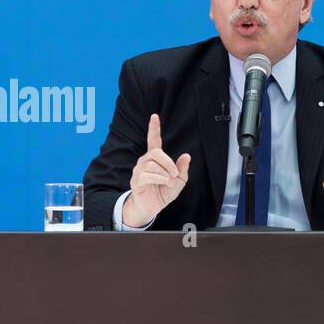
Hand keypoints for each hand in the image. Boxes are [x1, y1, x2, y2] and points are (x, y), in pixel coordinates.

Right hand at [123, 113, 190, 227]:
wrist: (153, 207)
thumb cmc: (164, 192)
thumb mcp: (179, 181)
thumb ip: (182, 169)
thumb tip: (187, 156)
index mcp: (155, 159)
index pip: (153, 140)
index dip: (154, 128)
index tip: (154, 116)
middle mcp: (145, 161)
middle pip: (155, 152)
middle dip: (168, 162)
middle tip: (174, 173)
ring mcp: (139, 170)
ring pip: (152, 164)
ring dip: (164, 173)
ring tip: (169, 181)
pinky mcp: (136, 180)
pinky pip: (147, 174)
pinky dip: (159, 178)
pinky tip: (163, 183)